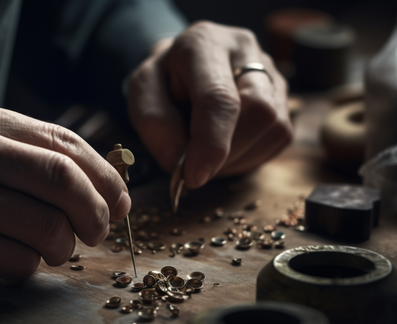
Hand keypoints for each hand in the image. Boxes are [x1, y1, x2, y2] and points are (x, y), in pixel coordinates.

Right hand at [0, 96, 130, 280]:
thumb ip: (12, 140)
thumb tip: (82, 172)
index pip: (62, 143)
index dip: (103, 174)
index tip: (118, 198)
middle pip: (62, 182)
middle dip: (96, 213)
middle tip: (98, 229)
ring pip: (44, 229)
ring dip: (64, 246)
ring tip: (57, 248)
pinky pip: (13, 262)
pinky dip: (30, 266)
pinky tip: (18, 260)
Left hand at [128, 21, 291, 187]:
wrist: (183, 67)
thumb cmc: (163, 81)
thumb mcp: (142, 94)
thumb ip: (154, 124)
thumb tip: (180, 161)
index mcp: (204, 44)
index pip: (219, 98)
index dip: (211, 144)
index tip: (194, 177)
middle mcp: (245, 50)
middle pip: (258, 112)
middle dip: (227, 155)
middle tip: (196, 169)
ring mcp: (271, 71)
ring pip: (275, 127)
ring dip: (239, 159)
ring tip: (208, 157)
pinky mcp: (283, 95)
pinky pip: (280, 137)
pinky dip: (251, 156)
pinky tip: (227, 152)